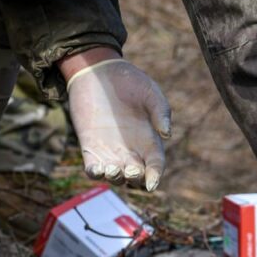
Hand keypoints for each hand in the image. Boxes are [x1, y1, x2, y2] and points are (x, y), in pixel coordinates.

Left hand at [65, 57, 170, 189]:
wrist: (99, 72)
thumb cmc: (130, 80)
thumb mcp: (150, 93)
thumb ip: (160, 111)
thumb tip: (166, 133)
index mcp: (149, 141)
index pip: (155, 166)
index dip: (155, 177)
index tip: (152, 184)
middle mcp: (131, 151)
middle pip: (136, 178)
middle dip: (135, 179)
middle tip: (131, 170)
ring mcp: (110, 151)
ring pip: (115, 177)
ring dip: (115, 179)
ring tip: (112, 169)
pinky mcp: (90, 147)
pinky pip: (93, 169)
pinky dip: (95, 174)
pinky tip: (97, 170)